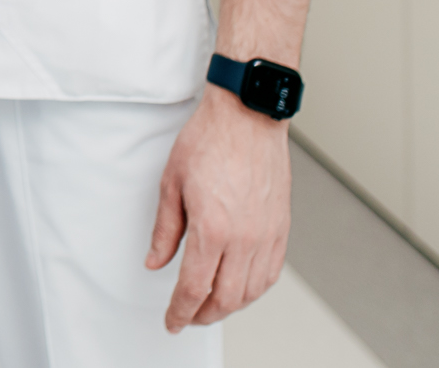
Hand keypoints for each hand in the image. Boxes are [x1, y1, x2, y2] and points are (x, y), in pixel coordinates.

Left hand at [146, 91, 290, 329]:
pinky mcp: (282, 228)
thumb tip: (156, 261)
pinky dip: (254, 289)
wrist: (248, 116)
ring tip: (210, 305)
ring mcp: (268, 235)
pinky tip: (240, 287)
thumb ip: (165, 230)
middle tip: (187, 317)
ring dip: (229, 306)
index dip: (180, 312)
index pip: (194, 288)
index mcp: (213, 229)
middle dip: (203, 315)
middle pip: (226, 299)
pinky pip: (271, 273)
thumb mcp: (171, 183)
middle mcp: (245, 238)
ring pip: (251, 292)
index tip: (172, 322)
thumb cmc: (209, 140)